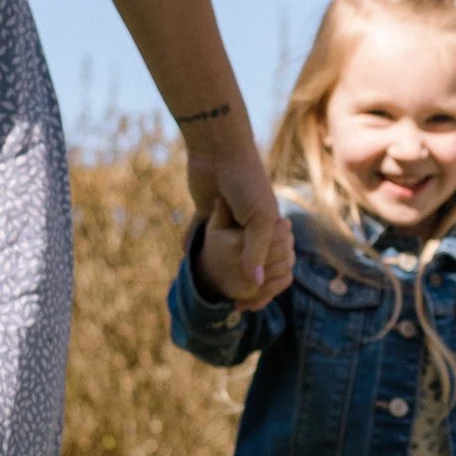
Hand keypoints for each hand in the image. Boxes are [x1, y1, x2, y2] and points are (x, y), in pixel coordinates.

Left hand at [188, 131, 293, 308]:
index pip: (271, 261)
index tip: (250, 303)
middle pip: (244, 257)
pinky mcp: (206, 209)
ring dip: (212, 261)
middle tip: (231, 302)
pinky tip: (185, 258)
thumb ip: (256, 252)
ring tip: (205, 283)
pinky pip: (199, 231)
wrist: (220, 152)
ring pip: (220, 246)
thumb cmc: (246, 184)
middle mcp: (249, 222)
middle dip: (237, 277)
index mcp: (269, 225)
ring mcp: (228, 216)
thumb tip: (254, 283)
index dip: (263, 282)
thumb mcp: (259, 220)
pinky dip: (192, 242)